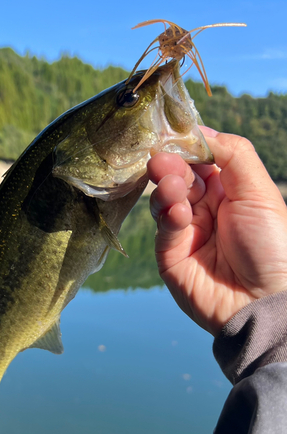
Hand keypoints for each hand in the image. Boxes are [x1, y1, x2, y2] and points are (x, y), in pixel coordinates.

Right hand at [148, 127, 286, 335]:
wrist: (264, 302)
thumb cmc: (271, 245)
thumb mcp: (260, 192)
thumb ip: (233, 155)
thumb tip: (201, 131)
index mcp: (227, 190)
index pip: (199, 159)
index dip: (187, 146)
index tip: (172, 132)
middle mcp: (204, 207)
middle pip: (178, 176)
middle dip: (170, 164)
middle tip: (162, 158)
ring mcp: (185, 229)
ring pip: (165, 198)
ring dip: (166, 188)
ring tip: (172, 186)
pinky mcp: (169, 252)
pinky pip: (164, 227)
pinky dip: (168, 215)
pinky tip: (179, 213)